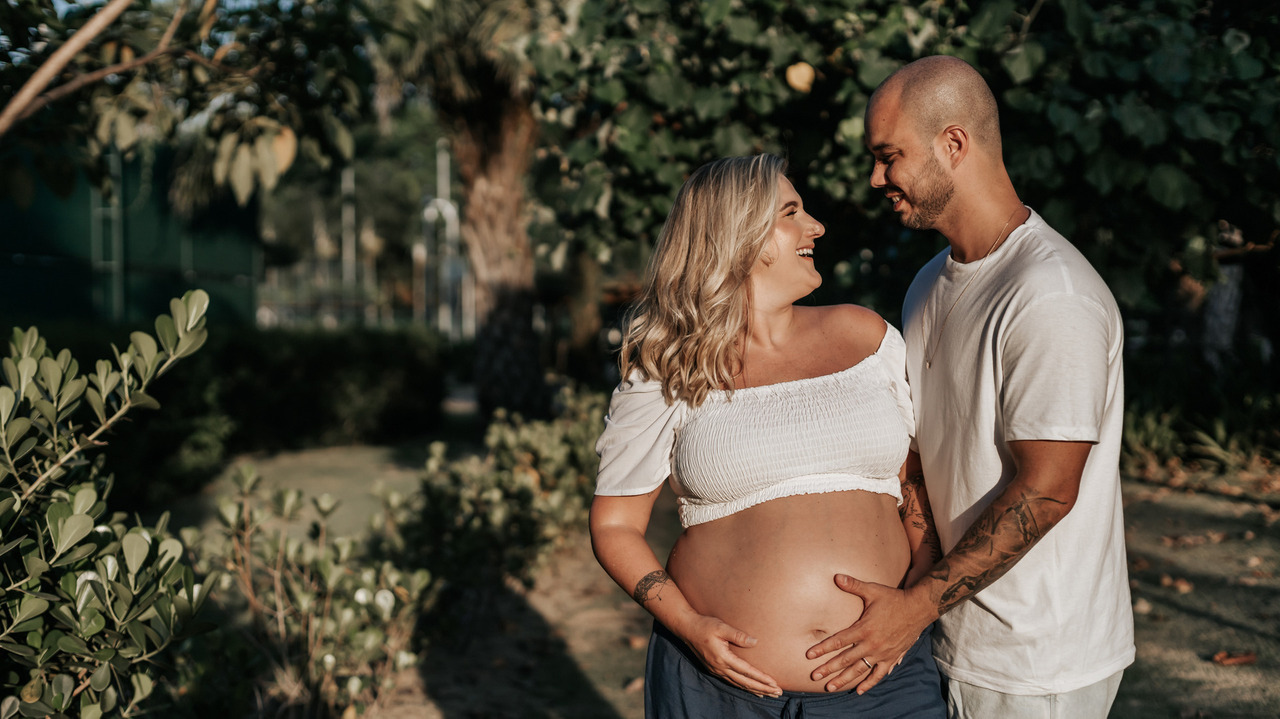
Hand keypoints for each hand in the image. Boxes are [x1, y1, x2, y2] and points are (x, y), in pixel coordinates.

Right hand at [674, 613, 781, 697]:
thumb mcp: (722, 627)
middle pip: (745, 682)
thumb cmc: (704, 625)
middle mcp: (720, 668)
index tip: (774, 684)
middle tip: (777, 693)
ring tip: (768, 694)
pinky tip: (750, 688)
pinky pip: (732, 681)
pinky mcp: (714, 668)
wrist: (686, 628)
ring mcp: (716, 670)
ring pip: (738, 684)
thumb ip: (738, 635)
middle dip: (762, 688)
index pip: (747, 672)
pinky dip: (743, 686)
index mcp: (723, 658)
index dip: (761, 679)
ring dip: (754, 689)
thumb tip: (755, 642)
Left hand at [805, 574, 933, 693]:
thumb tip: (836, 576)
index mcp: (865, 628)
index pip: (839, 641)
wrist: (919, 609)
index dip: (823, 648)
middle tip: (813, 676)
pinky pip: (879, 674)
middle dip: (828, 668)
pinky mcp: (892, 657)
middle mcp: (872, 644)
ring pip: (860, 670)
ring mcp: (882, 653)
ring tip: (830, 687)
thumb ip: (853, 585)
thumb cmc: (894, 598)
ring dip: (844, 679)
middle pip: (845, 659)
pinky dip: (869, 683)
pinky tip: (859, 690)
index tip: (809, 655)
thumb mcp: (873, 590)